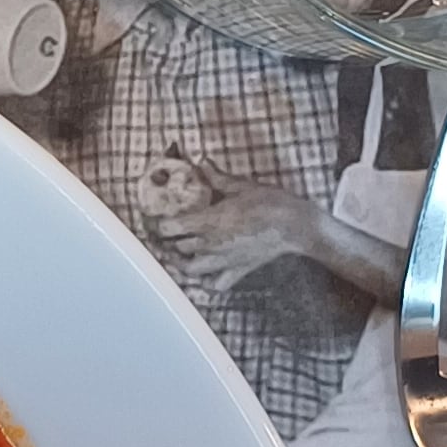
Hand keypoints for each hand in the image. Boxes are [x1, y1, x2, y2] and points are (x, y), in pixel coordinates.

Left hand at [148, 169, 306, 283]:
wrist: (296, 227)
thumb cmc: (270, 203)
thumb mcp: (241, 185)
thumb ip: (216, 176)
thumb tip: (201, 161)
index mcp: (208, 221)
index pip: (168, 228)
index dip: (154, 224)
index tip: (150, 218)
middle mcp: (211, 244)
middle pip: (174, 249)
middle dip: (162, 242)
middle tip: (158, 234)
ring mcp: (223, 261)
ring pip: (189, 270)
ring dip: (177, 263)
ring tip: (174, 253)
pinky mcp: (238, 271)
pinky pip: (215, 285)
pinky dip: (205, 283)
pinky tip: (202, 274)